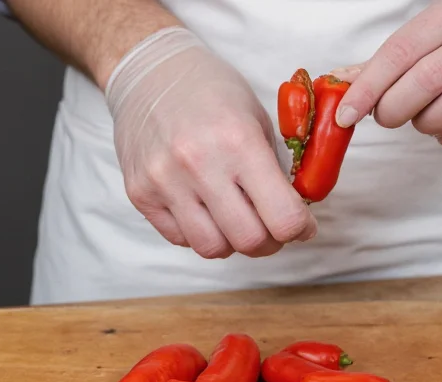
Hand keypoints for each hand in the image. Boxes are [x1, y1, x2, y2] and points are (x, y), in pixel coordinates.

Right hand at [105, 27, 316, 258]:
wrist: (149, 72)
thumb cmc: (211, 92)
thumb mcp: (257, 119)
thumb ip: (275, 171)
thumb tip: (294, 216)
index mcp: (239, 142)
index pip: (283, 216)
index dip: (300, 229)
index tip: (302, 226)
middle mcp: (199, 165)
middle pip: (248, 241)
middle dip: (269, 243)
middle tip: (272, 229)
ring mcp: (164, 182)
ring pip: (211, 249)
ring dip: (232, 243)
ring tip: (236, 220)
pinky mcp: (140, 193)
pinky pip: (179, 238)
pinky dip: (199, 233)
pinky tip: (205, 209)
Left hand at [331, 0, 441, 148]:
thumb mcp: (427, 39)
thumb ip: (384, 64)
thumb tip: (337, 84)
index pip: (402, 51)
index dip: (369, 87)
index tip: (345, 114)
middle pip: (429, 80)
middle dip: (395, 108)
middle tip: (387, 118)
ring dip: (427, 124)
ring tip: (424, 120)